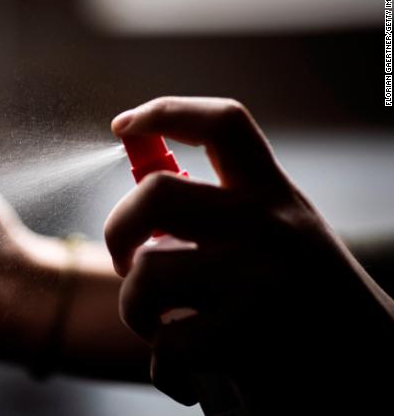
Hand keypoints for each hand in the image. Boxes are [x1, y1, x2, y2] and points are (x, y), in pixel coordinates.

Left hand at [104, 97, 393, 411]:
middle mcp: (268, 227)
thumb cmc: (309, 301)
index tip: (122, 124)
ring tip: (157, 324)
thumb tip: (147, 200)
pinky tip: (181, 374)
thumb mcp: (284, 237)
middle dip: (117, 227)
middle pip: (156, 193)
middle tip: (126, 258)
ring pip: (147, 274)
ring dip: (134, 308)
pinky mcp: (248, 336)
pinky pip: (165, 345)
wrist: (371, 365)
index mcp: (275, 196)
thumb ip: (227, 212)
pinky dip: (163, 368)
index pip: (220, 124)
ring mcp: (258, 279)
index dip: (163, 111)